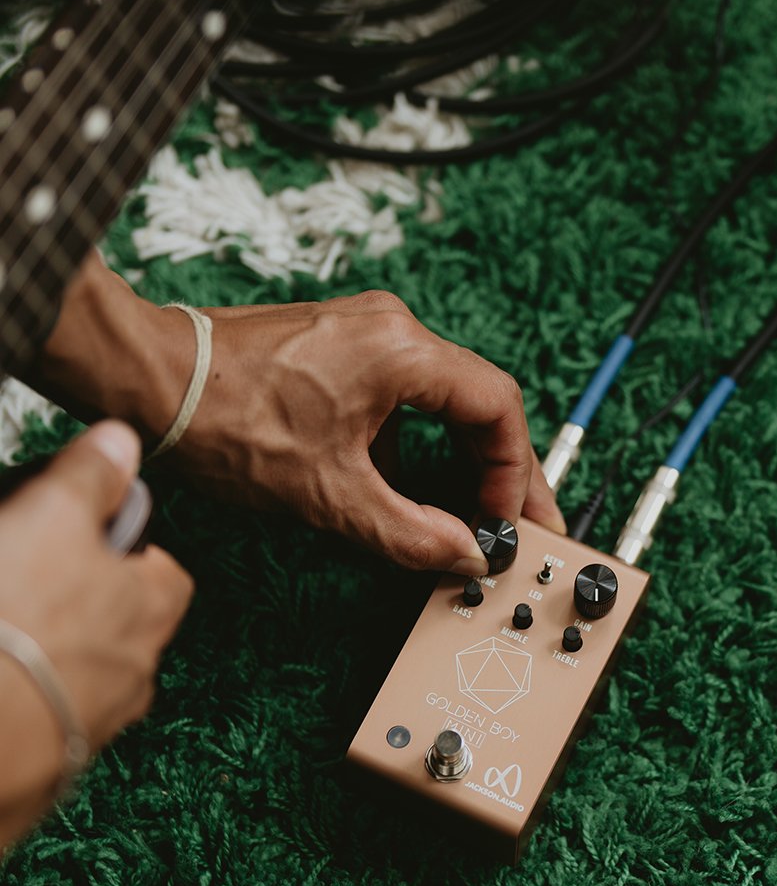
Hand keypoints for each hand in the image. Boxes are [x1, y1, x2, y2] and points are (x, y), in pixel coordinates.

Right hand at [0, 422, 192, 847]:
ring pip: (78, 679)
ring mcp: (87, 728)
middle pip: (121, 630)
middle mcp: (133, 679)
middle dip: (80, 605)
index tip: (86, 534)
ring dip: (47, 655)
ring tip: (6, 629)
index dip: (131, 550)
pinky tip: (1, 678)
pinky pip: (41, 726)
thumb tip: (123, 441)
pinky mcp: (45, 771)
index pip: (167, 574)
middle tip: (25, 579)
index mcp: (149, 615)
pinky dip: (20, 701)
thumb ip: (90, 479)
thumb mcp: (50, 518)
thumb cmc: (15, 621)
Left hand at [179, 290, 565, 572]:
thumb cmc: (231, 423)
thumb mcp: (331, 496)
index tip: (507, 518)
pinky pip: (400, 397)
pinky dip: (413, 445)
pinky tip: (405, 491)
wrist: (152, 383)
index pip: (497, 407)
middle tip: (515, 519)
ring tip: (468, 513)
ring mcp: (363, 334)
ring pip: (439, 401)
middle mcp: (391, 330)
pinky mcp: (337, 350)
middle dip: (496, 468)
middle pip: (476, 401)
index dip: (512, 471)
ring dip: (455, 458)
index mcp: (402, 352)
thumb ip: (411, 533)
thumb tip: (464, 555)